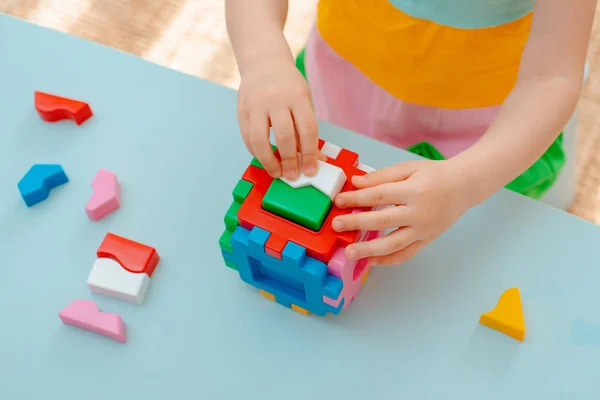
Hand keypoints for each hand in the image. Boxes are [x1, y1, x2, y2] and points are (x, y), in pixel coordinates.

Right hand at [237, 57, 321, 179]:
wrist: (264, 62)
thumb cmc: (289, 86)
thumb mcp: (304, 101)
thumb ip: (308, 130)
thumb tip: (316, 159)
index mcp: (297, 96)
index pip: (307, 129)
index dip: (309, 153)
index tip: (310, 171)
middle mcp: (276, 99)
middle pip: (284, 135)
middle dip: (289, 160)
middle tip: (292, 176)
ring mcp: (256, 104)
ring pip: (259, 139)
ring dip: (268, 161)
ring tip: (276, 173)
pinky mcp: (241, 109)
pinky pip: (247, 137)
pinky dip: (255, 152)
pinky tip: (264, 159)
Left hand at [332, 159, 472, 265]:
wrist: (464, 187)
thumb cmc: (434, 175)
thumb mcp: (408, 168)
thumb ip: (381, 176)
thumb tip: (355, 183)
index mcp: (414, 191)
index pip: (379, 196)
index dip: (356, 199)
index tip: (338, 201)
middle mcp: (419, 213)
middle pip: (382, 221)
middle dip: (356, 223)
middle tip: (336, 225)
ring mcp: (423, 230)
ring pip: (393, 244)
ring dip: (369, 250)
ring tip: (349, 252)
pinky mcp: (426, 240)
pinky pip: (406, 254)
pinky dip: (388, 260)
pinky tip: (371, 261)